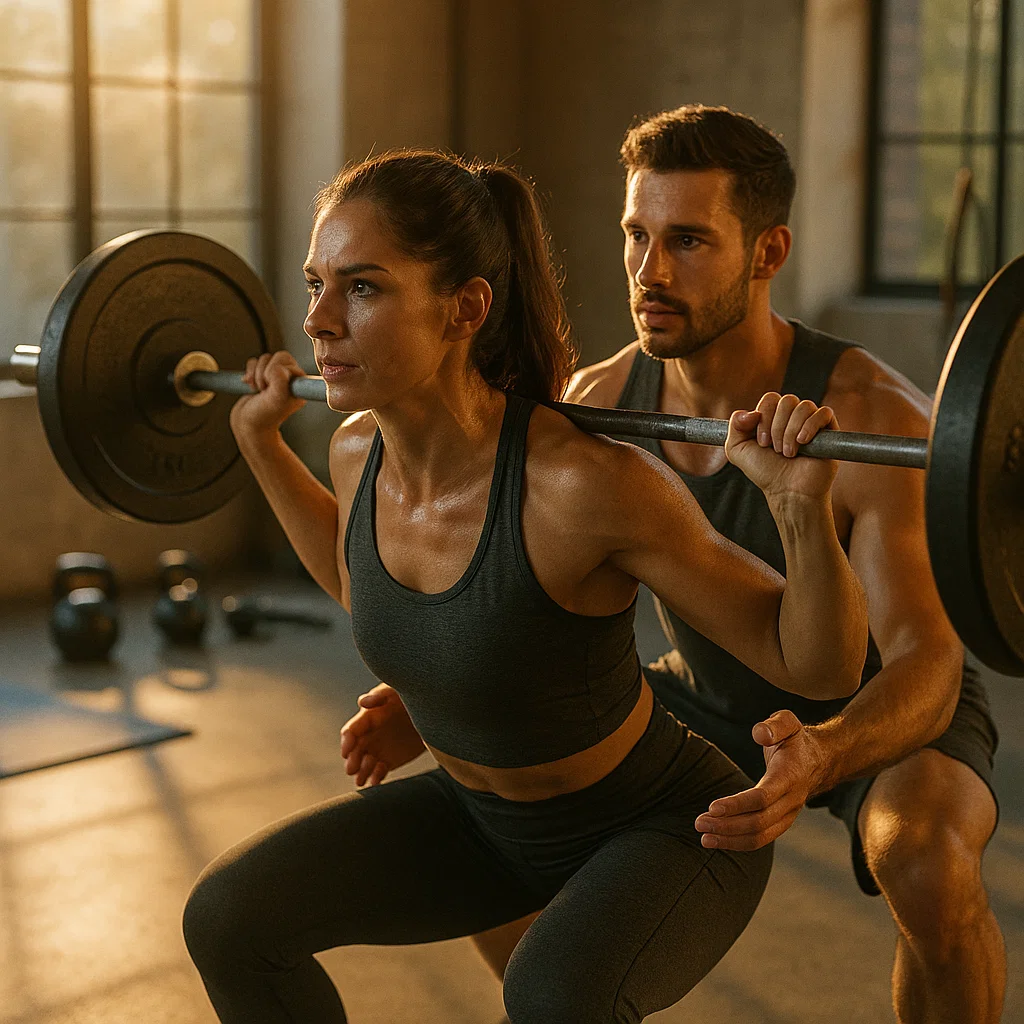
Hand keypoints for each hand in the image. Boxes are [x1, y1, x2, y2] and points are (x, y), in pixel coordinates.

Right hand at [229, 351, 308, 440]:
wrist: (247, 427)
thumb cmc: (264, 417)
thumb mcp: (276, 399)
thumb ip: (280, 381)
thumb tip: (276, 367)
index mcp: (298, 385)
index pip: (288, 361)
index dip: (276, 370)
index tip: (273, 388)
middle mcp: (289, 381)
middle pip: (277, 357)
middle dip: (264, 371)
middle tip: (264, 388)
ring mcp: (274, 379)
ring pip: (264, 359)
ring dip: (256, 374)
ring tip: (258, 390)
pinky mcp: (261, 377)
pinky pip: (254, 362)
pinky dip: (249, 373)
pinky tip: (251, 387)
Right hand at [339, 683, 425, 786]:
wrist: (432, 711)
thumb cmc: (410, 696)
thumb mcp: (395, 692)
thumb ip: (379, 696)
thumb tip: (363, 702)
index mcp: (367, 718)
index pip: (350, 732)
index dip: (346, 742)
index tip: (346, 752)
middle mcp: (369, 736)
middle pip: (354, 752)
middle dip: (351, 761)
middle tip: (353, 769)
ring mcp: (378, 750)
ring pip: (364, 765)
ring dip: (361, 772)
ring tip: (363, 777)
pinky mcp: (389, 761)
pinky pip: (378, 773)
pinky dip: (375, 778)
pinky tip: (376, 781)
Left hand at [693, 710, 826, 850]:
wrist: (818, 760)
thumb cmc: (795, 739)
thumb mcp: (788, 722)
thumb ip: (775, 725)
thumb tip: (759, 734)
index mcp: (791, 775)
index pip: (763, 797)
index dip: (738, 805)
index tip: (712, 807)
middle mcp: (792, 800)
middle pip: (759, 821)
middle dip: (727, 826)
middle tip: (698, 823)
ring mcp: (789, 814)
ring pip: (761, 836)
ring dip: (730, 839)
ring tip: (704, 837)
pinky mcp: (782, 822)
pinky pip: (761, 839)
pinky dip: (738, 842)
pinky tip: (716, 839)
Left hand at [724, 392, 838, 499]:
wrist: (787, 491)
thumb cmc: (765, 471)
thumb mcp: (737, 450)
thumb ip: (735, 426)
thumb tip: (750, 412)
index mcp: (773, 416)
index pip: (771, 399)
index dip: (764, 417)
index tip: (762, 443)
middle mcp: (793, 416)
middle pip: (787, 401)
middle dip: (777, 427)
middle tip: (775, 449)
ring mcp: (811, 422)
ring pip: (804, 406)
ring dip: (791, 432)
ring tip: (788, 453)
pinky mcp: (829, 430)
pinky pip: (824, 412)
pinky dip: (810, 426)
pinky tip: (803, 442)